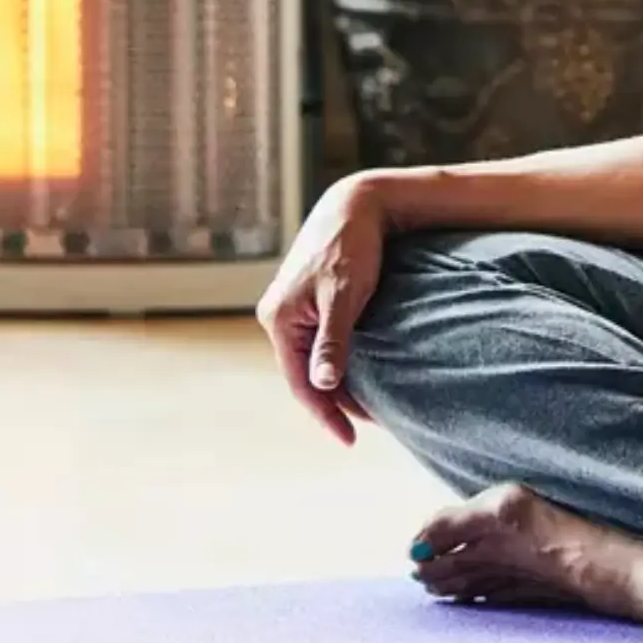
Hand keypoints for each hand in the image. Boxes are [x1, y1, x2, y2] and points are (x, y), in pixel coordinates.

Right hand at [255, 171, 391, 444]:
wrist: (357, 203)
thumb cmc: (352, 246)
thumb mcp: (345, 296)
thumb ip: (333, 341)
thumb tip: (323, 385)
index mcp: (279, 319)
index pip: (299, 382)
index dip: (325, 413)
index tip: (350, 438)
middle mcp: (278, 316)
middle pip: (303, 374)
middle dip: (332, 403)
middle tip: (364, 428)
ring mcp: (291, 308)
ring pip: (311, 359)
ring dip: (335, 383)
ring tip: (365, 408)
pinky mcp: (307, 300)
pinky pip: (317, 342)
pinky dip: (336, 361)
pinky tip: (358, 373)